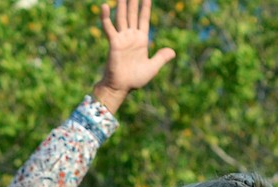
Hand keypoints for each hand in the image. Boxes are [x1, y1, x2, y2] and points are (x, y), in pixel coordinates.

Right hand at [93, 0, 175, 114]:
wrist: (122, 87)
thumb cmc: (135, 79)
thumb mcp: (152, 68)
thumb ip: (161, 58)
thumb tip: (173, 52)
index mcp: (141, 40)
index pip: (144, 20)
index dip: (145, 8)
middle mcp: (131, 36)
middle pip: (132, 15)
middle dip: (133, 2)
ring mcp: (122, 38)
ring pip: (121, 17)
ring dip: (121, 5)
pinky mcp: (114, 43)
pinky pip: (109, 28)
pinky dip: (106, 17)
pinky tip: (104, 6)